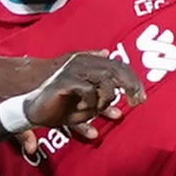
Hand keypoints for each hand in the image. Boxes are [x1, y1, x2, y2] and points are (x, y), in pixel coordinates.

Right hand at [22, 53, 145, 140]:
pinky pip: (88, 90)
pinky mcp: (64, 81)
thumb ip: (103, 94)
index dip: (133, 81)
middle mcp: (83, 64)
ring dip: (106, 99)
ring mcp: (73, 70)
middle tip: (137, 102)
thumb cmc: (61, 107)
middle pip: (116, 69)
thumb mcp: (87, 102)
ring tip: (97, 109)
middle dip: (130, 86)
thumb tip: (121, 100)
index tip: (141, 99)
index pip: (119, 67)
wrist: (34, 111)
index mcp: (90, 66)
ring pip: (104, 80)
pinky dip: (90, 102)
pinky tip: (82, 109)